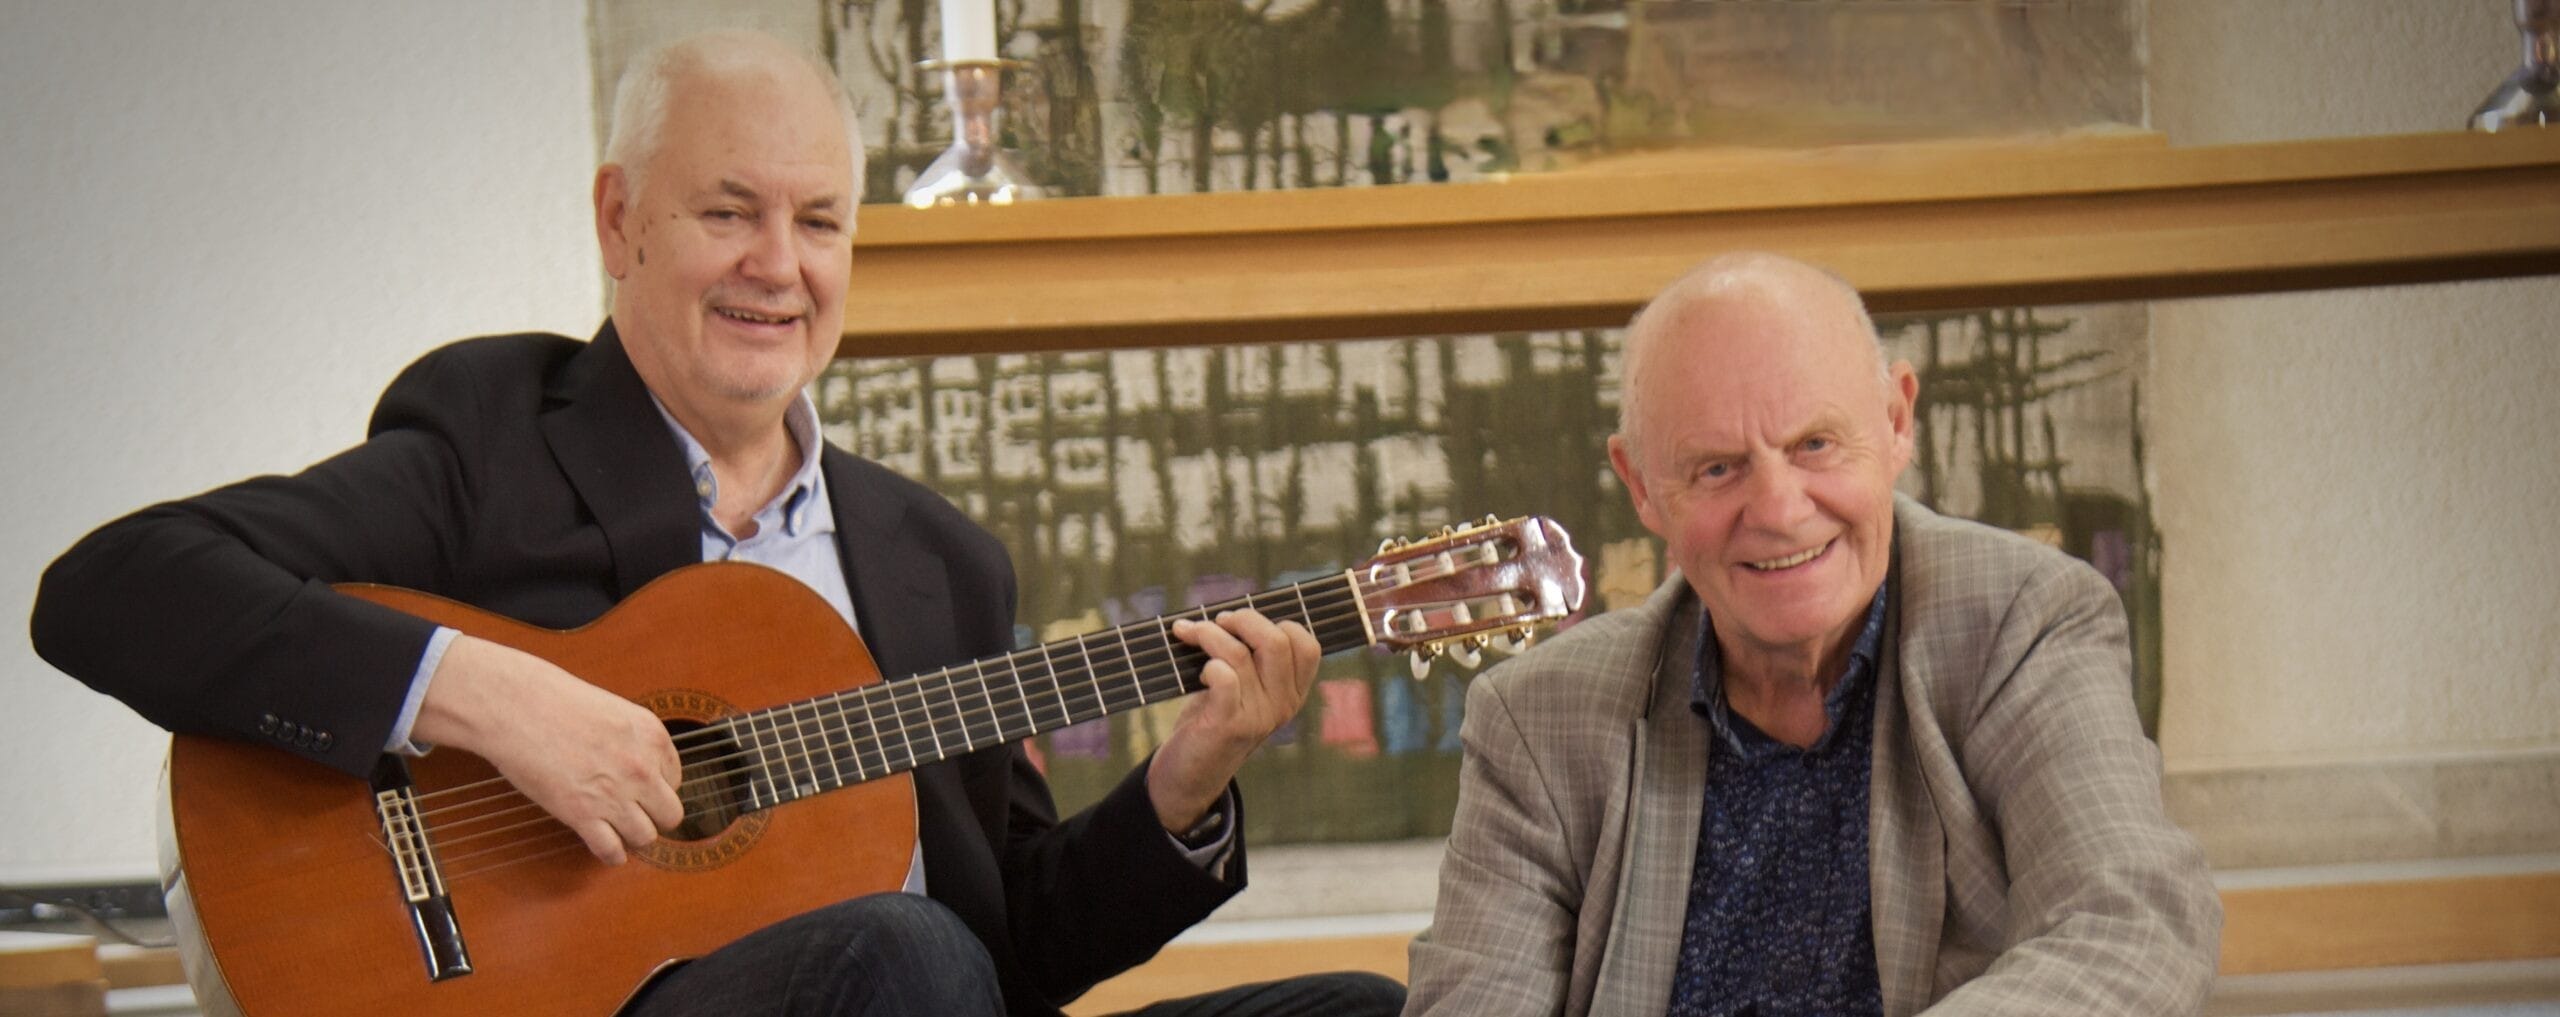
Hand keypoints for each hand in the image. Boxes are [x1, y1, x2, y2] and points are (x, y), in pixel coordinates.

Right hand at [411, 635, 682, 864]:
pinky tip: (605, 848)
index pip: (675, 780)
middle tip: (635, 814)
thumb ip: (634, 741)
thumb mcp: (613, 712)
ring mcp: (615, 793)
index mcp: (653, 737)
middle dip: (653, 817)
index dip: (656, 787)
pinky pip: (612, 851)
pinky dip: (610, 855)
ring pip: (646, 837)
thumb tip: (641, 769)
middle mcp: (642, 768)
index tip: (639, 789)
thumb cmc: (556, 702)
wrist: (517, 706)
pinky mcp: (583, 814)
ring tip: (618, 831)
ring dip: (632, 837)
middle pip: (670, 814)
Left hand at [1147, 610, 1319, 832]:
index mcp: (1293, 692)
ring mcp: (1259, 716)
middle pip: (1277, 641)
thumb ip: (1251, 658)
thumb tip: (1232, 612)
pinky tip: (1198, 671)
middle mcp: (1283, 704)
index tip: (1246, 624)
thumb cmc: (1214, 718)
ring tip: (1189, 633)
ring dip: (1208, 634)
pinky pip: (1224, 677)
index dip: (1278, 623)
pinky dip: (1207, 663)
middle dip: (1243, 619)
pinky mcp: (1230, 724)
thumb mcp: (1245, 689)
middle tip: (1218, 622)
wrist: (1191, 773)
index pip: (1308, 646)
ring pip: (1240, 653)